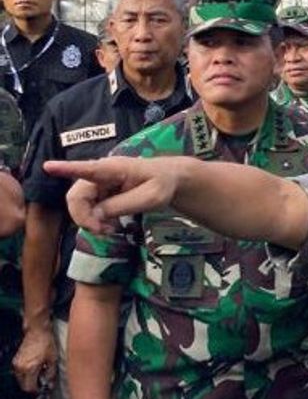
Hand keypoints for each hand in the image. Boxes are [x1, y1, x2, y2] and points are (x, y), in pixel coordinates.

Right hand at [12, 323, 55, 392]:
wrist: (37, 331)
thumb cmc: (46, 342)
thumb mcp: (53, 359)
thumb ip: (51, 373)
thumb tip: (50, 383)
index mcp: (30, 368)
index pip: (29, 387)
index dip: (37, 390)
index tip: (43, 389)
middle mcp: (20, 367)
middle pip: (23, 385)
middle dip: (32, 386)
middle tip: (42, 383)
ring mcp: (16, 364)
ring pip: (20, 379)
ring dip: (29, 380)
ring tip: (39, 374)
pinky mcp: (16, 360)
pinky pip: (19, 372)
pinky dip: (26, 374)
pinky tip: (35, 369)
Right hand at [43, 157, 183, 233]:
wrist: (169, 180)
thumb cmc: (162, 184)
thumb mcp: (151, 198)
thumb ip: (122, 205)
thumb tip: (95, 214)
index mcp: (113, 169)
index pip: (87, 169)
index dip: (66, 169)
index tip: (48, 166)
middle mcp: (99, 174)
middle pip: (76, 197)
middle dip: (83, 217)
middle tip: (103, 232)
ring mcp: (97, 184)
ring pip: (79, 205)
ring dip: (89, 221)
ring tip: (110, 229)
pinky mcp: (98, 193)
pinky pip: (86, 209)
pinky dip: (94, 220)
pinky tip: (109, 225)